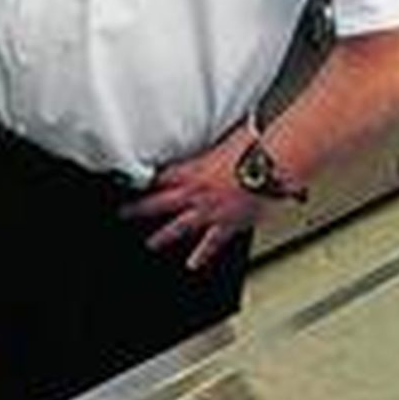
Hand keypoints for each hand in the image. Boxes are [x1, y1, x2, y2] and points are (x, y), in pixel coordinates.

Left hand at [118, 131, 259, 270]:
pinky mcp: (229, 224)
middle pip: (160, 203)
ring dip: (164, 236)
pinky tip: (194, 263)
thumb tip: (214, 136)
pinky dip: (203, 254)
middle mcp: (198, 193)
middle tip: (123, 215)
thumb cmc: (255, 148)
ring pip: (181, 227)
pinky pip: (212, 242)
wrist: (274, 168)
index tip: (130, 184)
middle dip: (139, 210)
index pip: (160, 177)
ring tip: (151, 244)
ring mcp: (212, 212)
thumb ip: (214, 143)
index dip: (143, 180)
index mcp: (193, 170)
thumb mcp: (225, 137)